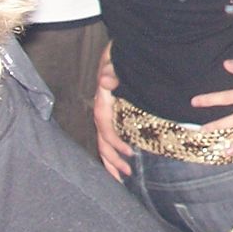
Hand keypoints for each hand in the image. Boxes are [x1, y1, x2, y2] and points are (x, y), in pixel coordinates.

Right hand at [92, 43, 133, 180]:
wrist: (122, 52)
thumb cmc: (121, 57)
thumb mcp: (115, 59)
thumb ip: (111, 69)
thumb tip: (105, 80)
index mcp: (102, 102)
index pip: (105, 127)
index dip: (115, 142)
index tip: (130, 153)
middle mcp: (102, 111)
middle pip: (102, 141)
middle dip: (113, 160)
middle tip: (128, 174)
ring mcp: (106, 116)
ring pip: (103, 144)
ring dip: (111, 162)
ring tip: (123, 179)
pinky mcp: (112, 118)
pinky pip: (109, 140)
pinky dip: (113, 155)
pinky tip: (121, 166)